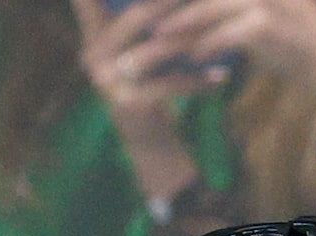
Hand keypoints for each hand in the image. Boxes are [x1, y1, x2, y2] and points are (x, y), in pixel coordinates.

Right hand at [73, 0, 207, 203]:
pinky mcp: (129, 105)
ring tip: (222, 33)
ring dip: (194, 40)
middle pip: (138, 16)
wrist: (145, 140)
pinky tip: (222, 77)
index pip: (93, 1)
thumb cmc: (148, 83)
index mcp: (93, 34)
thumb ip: (143, 18)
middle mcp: (93, 56)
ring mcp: (108, 82)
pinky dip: (198, 80)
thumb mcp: (140, 46)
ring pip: (158, 49)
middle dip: (174, 3)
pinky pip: (171, 84)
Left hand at [81, 0, 315, 106]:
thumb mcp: (255, 23)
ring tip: (147, 48)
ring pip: (205, 9)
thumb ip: (221, 17)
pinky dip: (207, 47)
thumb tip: (181, 25)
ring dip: (174, 31)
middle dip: (157, 9)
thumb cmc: (293, 47)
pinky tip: (190, 61)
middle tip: (126, 27)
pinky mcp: (273, 24)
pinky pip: (230, 33)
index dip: (162, 0)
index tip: (134, 10)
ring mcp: (266, 0)